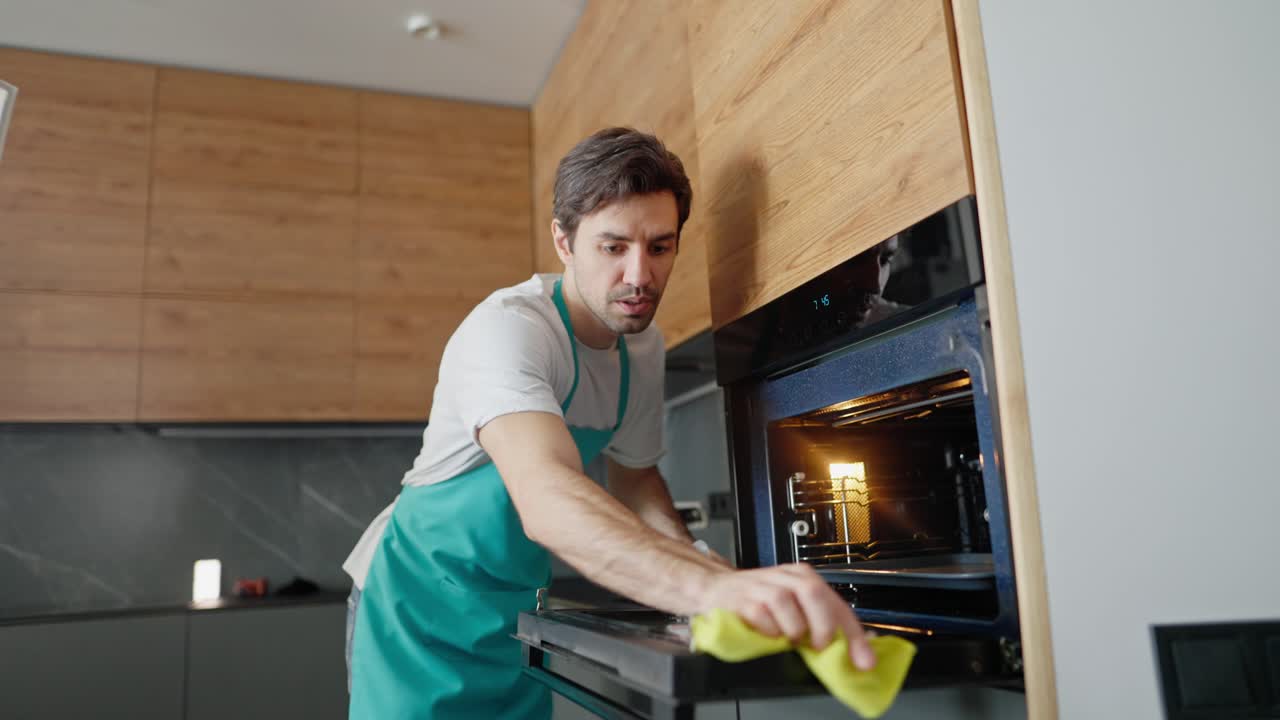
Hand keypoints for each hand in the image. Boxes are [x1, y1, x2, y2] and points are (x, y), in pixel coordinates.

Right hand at [701, 563, 875, 669]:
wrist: (716, 589)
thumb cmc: (758, 600)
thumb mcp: (793, 605)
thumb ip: (822, 621)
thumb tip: (858, 649)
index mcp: (803, 577)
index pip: (837, 603)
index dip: (853, 633)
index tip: (863, 659)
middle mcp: (785, 577)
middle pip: (814, 594)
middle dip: (822, 627)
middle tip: (818, 646)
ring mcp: (762, 586)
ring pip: (787, 604)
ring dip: (792, 629)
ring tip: (788, 637)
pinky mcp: (741, 599)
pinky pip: (762, 616)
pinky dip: (769, 631)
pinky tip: (768, 633)